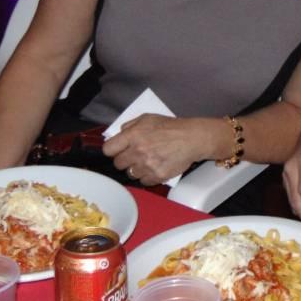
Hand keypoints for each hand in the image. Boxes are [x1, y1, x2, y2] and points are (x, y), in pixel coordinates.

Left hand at [102, 114, 219, 184]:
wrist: (192, 138)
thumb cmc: (171, 127)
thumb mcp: (148, 118)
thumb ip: (130, 125)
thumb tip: (118, 135)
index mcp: (133, 135)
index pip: (108, 149)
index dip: (113, 151)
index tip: (118, 151)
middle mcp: (138, 151)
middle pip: (118, 164)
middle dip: (125, 160)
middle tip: (136, 156)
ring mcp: (147, 165)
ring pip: (131, 174)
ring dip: (137, 169)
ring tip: (148, 161)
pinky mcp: (157, 176)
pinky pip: (144, 181)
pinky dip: (148, 176)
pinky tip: (155, 168)